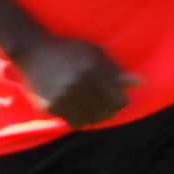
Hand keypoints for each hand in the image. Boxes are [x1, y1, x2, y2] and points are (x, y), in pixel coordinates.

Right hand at [13, 30, 131, 127]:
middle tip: (104, 105)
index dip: (119, 102)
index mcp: (93, 71)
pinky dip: (78, 119)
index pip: (118, 101)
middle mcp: (79, 86)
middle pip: (104, 113)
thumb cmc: (67, 50)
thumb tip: (140, 82)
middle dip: (107, 111)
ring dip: (93, 117)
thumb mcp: (94, 53)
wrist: (33, 51)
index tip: (116, 98)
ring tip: (90, 108)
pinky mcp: (50, 107)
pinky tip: (76, 109)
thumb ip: (116, 70)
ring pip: (89, 122)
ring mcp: (63, 99)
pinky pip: (72, 123)